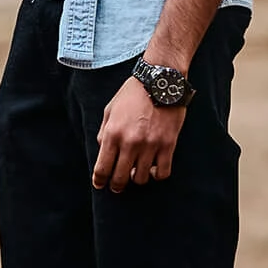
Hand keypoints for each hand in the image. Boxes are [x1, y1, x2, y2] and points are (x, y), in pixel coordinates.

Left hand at [91, 77, 185, 192]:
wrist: (160, 81)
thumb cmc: (133, 94)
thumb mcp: (110, 110)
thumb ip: (104, 132)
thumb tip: (102, 152)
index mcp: (112, 133)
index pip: (102, 168)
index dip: (99, 181)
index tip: (99, 185)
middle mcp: (130, 142)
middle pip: (120, 178)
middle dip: (116, 186)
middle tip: (117, 187)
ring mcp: (150, 145)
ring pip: (141, 179)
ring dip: (137, 179)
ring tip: (136, 173)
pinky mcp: (168, 145)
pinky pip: (162, 172)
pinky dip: (156, 175)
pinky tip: (152, 170)